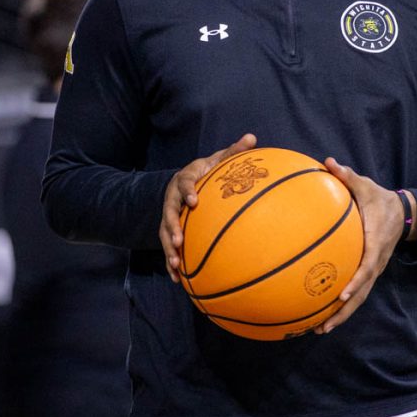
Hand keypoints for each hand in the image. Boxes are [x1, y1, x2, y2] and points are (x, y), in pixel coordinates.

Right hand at [159, 134, 255, 281]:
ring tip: (175, 265)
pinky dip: (171, 262)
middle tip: (179, 241)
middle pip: (168, 213)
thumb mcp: (218, 159)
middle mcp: (173, 198)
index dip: (187, 192)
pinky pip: (169, 247)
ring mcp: (169, 215)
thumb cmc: (208, 170)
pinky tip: (178, 279)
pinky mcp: (170, 229)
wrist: (186, 180)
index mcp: (185, 179)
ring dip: (169, 250)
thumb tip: (252, 137)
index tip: (194, 201)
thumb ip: (233, 151)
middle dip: (172, 228)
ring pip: (164, 233)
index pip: (184, 184)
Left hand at [315, 158, 405, 334]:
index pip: (367, 267)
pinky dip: (342, 306)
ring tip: (320, 330)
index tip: (342, 295)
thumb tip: (328, 161)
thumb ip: (347, 176)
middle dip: (344, 312)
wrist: (402, 212)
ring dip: (341, 316)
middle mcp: (375, 262)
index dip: (356, 282)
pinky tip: (321, 314)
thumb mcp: (366, 185)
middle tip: (324, 326)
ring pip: (359, 299)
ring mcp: (373, 270)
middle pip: (362, 293)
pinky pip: (356, 292)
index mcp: (375, 243)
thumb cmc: (379, 199)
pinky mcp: (368, 272)